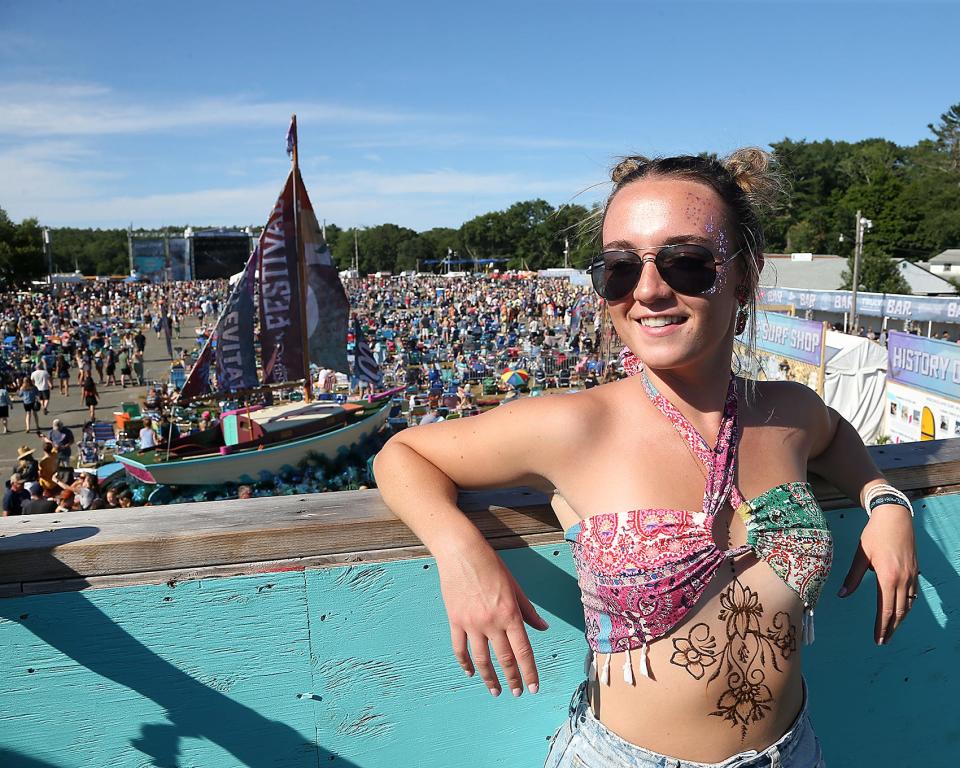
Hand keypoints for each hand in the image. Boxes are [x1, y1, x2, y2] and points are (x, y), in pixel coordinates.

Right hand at [436, 544, 548, 696]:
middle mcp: (492, 622)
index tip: (533, 687)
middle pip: (504, 659)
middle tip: (517, 693)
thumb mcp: (515, 587)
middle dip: (512, 679)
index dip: (529, 672)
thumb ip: (528, 611)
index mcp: (510, 614)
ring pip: (482, 659)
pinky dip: (465, 663)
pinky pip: (460, 648)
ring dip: (490, 678)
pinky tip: (470, 672)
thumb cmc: (492, 566)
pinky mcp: (455, 620)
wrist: (462, 552)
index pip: (523, 651)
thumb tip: (543, 628)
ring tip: (495, 690)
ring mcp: (472, 623)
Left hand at [837, 505, 919, 644]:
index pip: (885, 608)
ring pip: (908, 605)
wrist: (894, 518)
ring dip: (900, 619)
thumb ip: (852, 577)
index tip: (878, 638)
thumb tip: (842, 595)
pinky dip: (907, 606)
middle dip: (891, 627)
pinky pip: (913, 595)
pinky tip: (900, 610)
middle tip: (884, 640)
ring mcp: (911, 576)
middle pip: (899, 611)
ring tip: (891, 629)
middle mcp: (903, 579)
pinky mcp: (915, 571)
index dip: (881, 625)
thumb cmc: (874, 535)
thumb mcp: (861, 555)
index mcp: (887, 576)